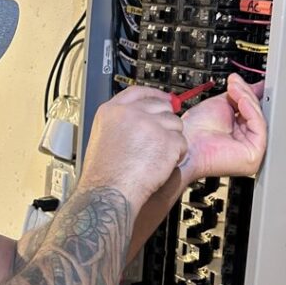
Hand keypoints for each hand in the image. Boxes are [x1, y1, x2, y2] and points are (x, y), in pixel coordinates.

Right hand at [79, 86, 187, 209]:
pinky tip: (162, 165)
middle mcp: (131, 113)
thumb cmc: (104, 175)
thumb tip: (142, 118)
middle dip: (165, 121)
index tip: (163, 98)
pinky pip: (182, 143)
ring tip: (157, 157)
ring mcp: (150, 125)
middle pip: (161, 105)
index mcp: (112, 111)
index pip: (138, 92)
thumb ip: (122, 123)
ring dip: (172, 140)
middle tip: (161, 138)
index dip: (154, 94)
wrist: (109, 193)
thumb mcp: (103, 137)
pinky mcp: (166, 140)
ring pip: (175, 124)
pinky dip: (177, 155)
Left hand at [179, 74, 266, 183]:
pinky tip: (241, 100)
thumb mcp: (222, 104)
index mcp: (238, 132)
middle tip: (236, 82)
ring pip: (259, 118)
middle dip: (247, 94)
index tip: (252, 81)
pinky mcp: (254, 155)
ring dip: (247, 99)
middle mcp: (245, 142)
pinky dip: (251, 110)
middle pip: (256, 113)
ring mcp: (250, 149)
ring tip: (234, 88)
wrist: (185, 141)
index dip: (251, 95)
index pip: (252, 111)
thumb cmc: (195, 129)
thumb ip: (240, 95)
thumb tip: (256, 85)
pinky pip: (258, 127)